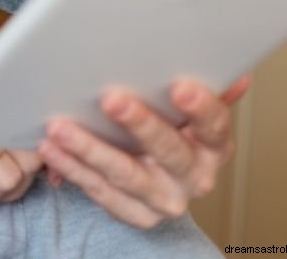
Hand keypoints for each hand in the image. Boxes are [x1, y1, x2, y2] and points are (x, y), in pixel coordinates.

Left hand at [37, 76, 249, 227]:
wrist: (164, 184)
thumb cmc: (175, 133)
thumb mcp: (192, 113)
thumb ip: (207, 91)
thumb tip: (234, 72)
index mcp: (214, 147)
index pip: (213, 126)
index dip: (201, 108)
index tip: (181, 87)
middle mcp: (194, 177)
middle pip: (168, 150)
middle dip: (140, 124)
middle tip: (112, 99)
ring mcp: (163, 199)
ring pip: (125, 174)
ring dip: (90, 148)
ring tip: (60, 127)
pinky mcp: (134, 214)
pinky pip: (98, 190)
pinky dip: (72, 167)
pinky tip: (51, 148)